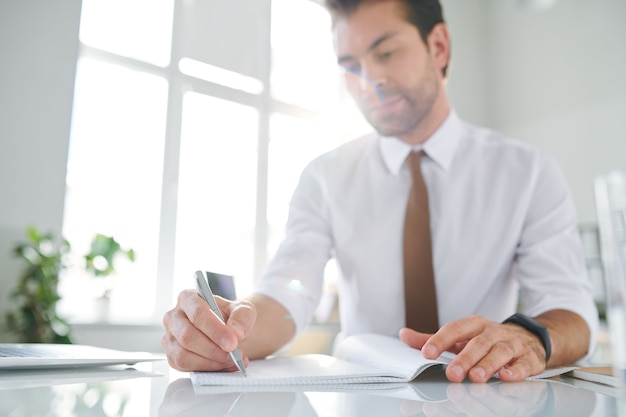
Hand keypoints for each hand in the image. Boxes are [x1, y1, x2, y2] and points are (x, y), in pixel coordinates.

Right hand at [161, 289, 255, 371]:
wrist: (227, 330)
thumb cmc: (230, 316)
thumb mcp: (242, 310)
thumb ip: (242, 318)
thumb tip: (236, 333)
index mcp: (188, 298)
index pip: (198, 314)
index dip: (215, 330)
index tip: (232, 342)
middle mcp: (174, 317)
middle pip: (188, 336)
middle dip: (213, 349)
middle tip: (234, 355)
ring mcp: (170, 337)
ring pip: (183, 354)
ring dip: (210, 361)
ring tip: (231, 361)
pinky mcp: (172, 356)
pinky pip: (184, 367)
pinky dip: (206, 369)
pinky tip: (222, 365)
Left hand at [399, 315, 546, 382]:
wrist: (529, 338)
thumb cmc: (487, 340)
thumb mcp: (462, 336)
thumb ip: (434, 338)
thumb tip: (403, 335)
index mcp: (474, 325)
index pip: (455, 329)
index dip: (441, 339)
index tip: (427, 353)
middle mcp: (493, 332)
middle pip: (478, 343)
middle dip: (465, 358)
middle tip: (453, 374)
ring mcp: (513, 344)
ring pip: (500, 352)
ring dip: (488, 364)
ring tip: (477, 377)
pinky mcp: (529, 358)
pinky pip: (523, 364)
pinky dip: (516, 371)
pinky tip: (506, 377)